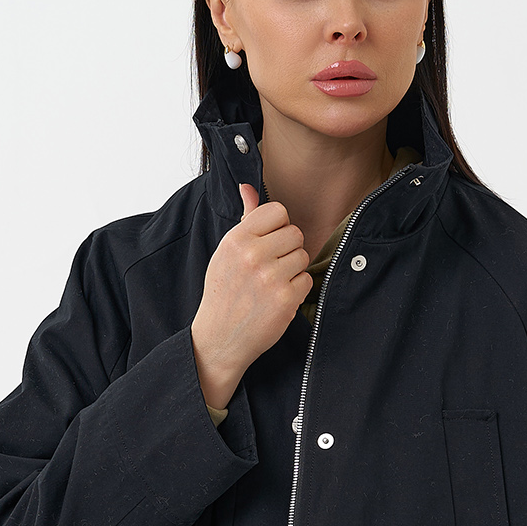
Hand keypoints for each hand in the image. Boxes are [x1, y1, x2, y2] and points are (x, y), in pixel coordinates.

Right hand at [190, 183, 313, 409]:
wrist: (219, 337)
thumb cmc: (224, 292)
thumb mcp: (226, 252)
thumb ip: (245, 218)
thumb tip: (248, 187)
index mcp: (237, 239)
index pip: (277, 210)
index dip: (278, 226)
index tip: (269, 242)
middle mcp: (252, 255)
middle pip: (295, 233)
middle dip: (288, 248)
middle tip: (271, 266)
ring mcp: (270, 278)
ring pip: (303, 256)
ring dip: (293, 270)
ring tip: (273, 283)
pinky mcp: (285, 299)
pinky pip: (306, 280)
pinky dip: (296, 290)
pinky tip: (278, 298)